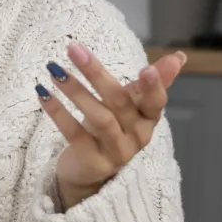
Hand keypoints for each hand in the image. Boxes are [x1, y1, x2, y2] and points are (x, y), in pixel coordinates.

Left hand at [37, 43, 186, 209]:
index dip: (153, 87)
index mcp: (148, 119)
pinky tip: (43, 93)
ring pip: (99, 118)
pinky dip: (58, 112)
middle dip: (97, 74)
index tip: (147, 68)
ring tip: (54, 70)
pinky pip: (74, 134)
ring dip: (75, 91)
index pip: (156, 102)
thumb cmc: (114, 130)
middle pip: (119, 102)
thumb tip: (179, 56)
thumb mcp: (132, 105)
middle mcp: (137, 137)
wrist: (90, 172)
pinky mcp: (92, 162)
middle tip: (74, 50)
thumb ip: (152, 83)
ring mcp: (116, 152)